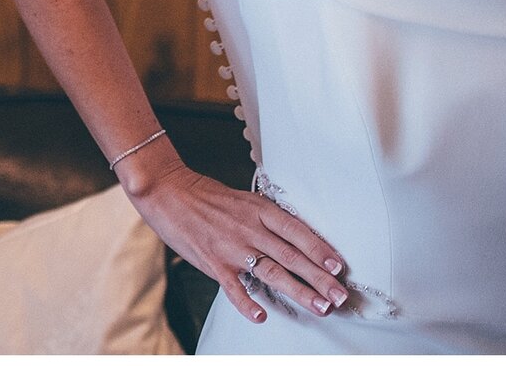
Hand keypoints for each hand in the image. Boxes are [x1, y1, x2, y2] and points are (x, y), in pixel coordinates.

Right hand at [125, 154, 349, 324]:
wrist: (165, 190)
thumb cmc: (204, 195)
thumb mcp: (242, 199)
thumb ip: (266, 220)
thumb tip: (297, 241)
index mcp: (258, 209)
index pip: (296, 231)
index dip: (319, 249)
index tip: (338, 266)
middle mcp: (248, 228)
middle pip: (291, 256)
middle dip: (319, 278)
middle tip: (340, 296)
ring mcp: (231, 246)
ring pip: (272, 272)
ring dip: (299, 291)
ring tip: (320, 307)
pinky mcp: (212, 262)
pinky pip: (233, 287)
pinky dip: (247, 302)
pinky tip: (261, 316)